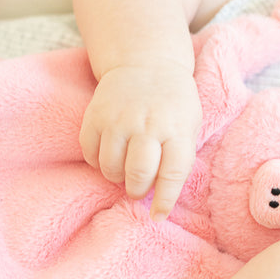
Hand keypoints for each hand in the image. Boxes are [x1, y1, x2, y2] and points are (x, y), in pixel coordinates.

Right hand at [79, 61, 201, 219]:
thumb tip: (161, 197)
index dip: (164, 200)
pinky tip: (109, 154)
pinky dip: (98, 162)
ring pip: (110, 167)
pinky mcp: (95, 115)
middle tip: (137, 189)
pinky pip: (90, 154)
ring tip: (124, 170)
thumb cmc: (174, 105)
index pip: (173, 174)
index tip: (157, 216)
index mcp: (177, 129)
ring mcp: (119, 118)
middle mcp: (148, 124)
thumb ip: (179, 158)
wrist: (147, 62)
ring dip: (116, 177)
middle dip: (137, 190)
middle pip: (138, 173)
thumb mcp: (190, 126)